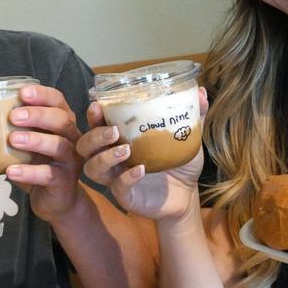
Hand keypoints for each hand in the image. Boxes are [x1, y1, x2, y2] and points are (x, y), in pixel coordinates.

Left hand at [4, 84, 85, 221]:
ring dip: (36, 140)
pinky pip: (49, 174)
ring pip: (59, 145)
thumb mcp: (26, 145)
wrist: (55, 201)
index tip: (23, 92)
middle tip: (14, 116)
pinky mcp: (65, 182)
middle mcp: (71, 138)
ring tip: (12, 140)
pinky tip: (11, 171)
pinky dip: (30, 172)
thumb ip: (13, 130)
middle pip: (61, 120)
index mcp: (62, 123)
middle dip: (38, 115)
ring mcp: (71, 160)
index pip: (57, 101)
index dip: (43, 94)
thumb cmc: (38, 165)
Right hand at [77, 88, 207, 219]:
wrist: (187, 194)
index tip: (97, 105)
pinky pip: (117, 187)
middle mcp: (112, 156)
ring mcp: (116, 177)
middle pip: (85, 146)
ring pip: (92, 168)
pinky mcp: (126, 196)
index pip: (96, 124)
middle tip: (113, 131)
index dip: (92, 115)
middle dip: (94, 136)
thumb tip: (201, 91)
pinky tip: (140, 170)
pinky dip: (126, 178)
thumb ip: (193, 115)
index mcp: (121, 137)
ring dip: (105, 157)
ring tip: (125, 150)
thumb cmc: (179, 161)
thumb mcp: (187, 136)